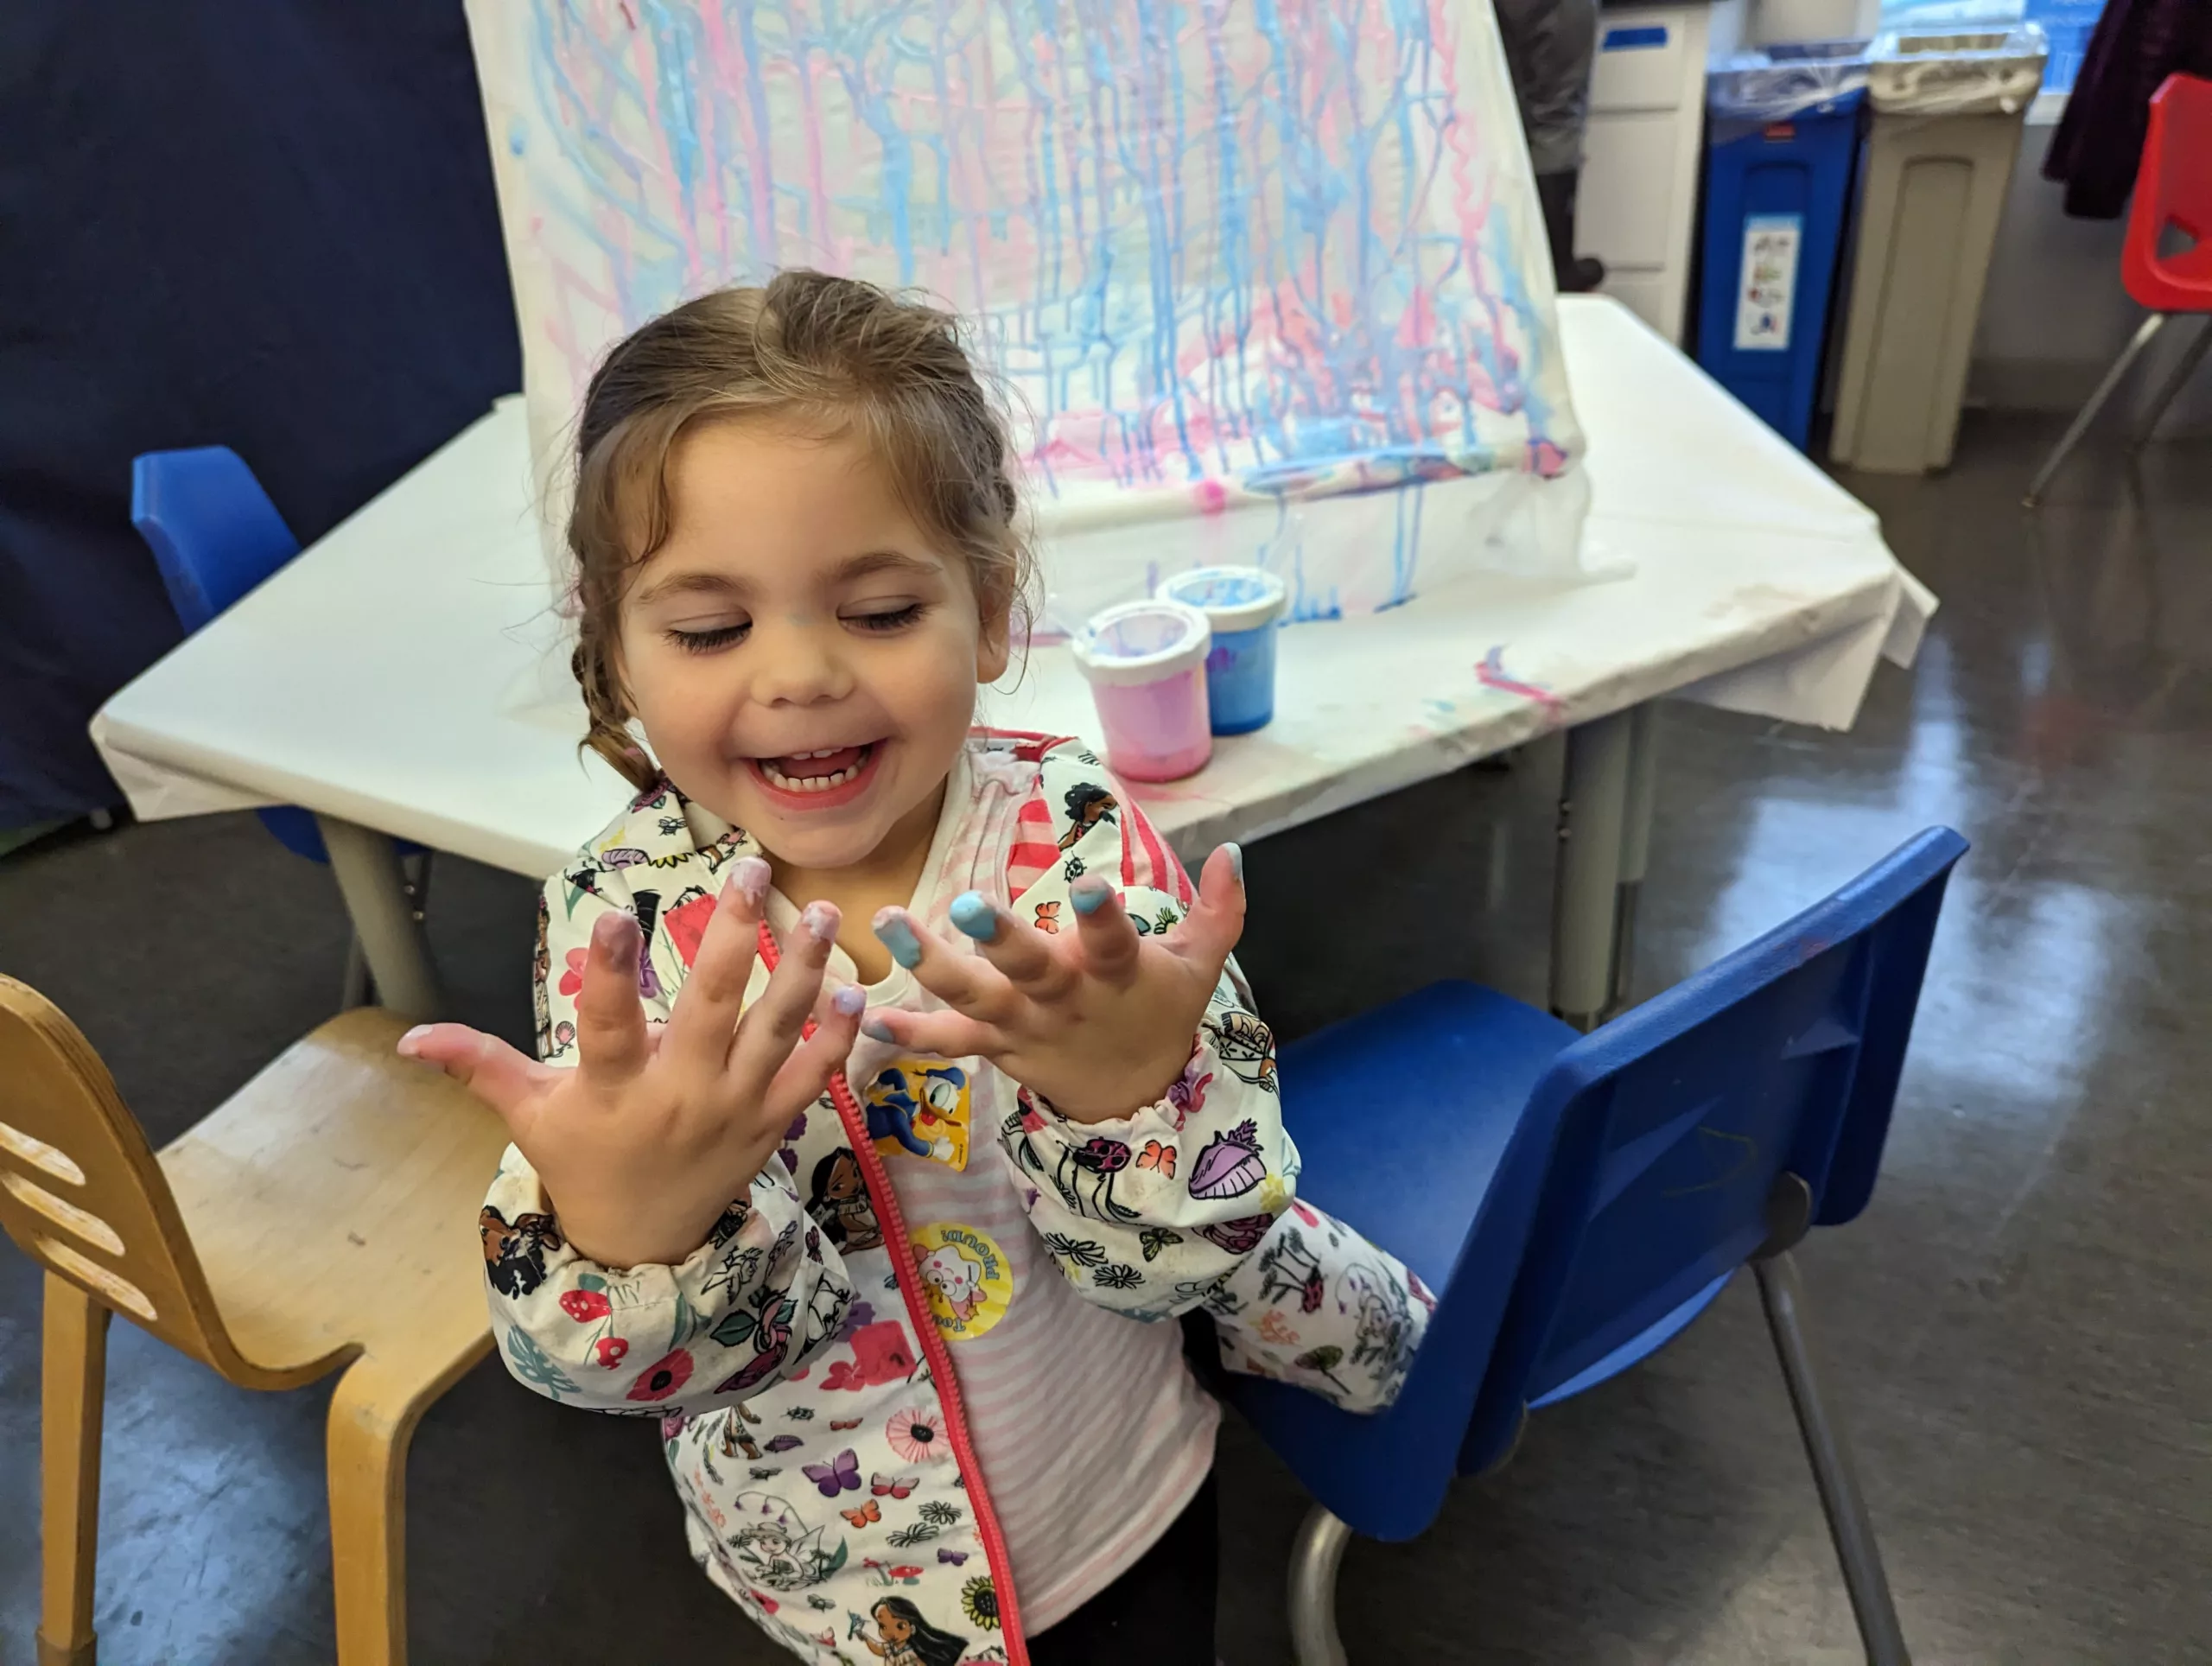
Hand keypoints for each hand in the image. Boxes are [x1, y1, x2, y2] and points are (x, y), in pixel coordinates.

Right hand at [397, 857, 861, 1267]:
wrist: (642, 1241)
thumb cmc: (583, 1163)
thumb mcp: (527, 1117)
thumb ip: (478, 1066)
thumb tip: (406, 1037)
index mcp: (613, 1091)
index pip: (607, 1026)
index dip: (611, 975)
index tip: (617, 916)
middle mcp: (680, 1097)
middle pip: (711, 1009)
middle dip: (732, 935)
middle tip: (748, 872)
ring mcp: (734, 1111)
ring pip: (775, 1031)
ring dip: (803, 969)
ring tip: (821, 912)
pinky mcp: (772, 1124)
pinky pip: (814, 1076)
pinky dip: (838, 1036)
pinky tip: (858, 988)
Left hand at [863, 844, 1244, 1122]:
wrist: (1132, 1094)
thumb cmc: (1160, 1008)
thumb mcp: (1200, 966)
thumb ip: (1220, 911)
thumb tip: (1235, 851)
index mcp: (1117, 974)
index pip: (1113, 940)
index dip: (1103, 916)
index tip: (1088, 884)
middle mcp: (1065, 1000)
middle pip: (1031, 969)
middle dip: (1000, 939)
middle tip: (966, 904)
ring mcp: (1025, 1025)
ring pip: (975, 997)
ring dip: (929, 964)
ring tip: (888, 923)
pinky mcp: (997, 1045)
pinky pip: (949, 1041)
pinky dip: (910, 1032)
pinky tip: (868, 1013)